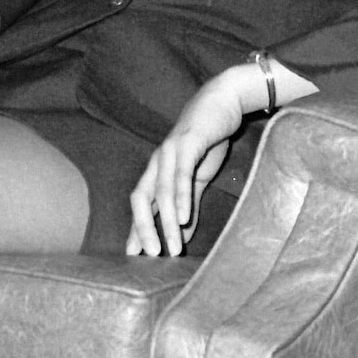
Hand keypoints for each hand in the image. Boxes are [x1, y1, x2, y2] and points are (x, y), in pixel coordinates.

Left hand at [127, 71, 248, 256]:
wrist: (222, 101)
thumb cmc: (208, 139)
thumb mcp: (198, 176)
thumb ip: (189, 202)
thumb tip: (182, 232)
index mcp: (157, 170)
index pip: (141, 204)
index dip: (137, 228)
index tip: (134, 256)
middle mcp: (157, 162)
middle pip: (141, 199)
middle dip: (143, 229)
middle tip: (150, 256)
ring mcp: (169, 152)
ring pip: (161, 192)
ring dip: (165, 222)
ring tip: (170, 247)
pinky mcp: (186, 143)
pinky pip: (180, 175)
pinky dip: (180, 198)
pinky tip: (183, 218)